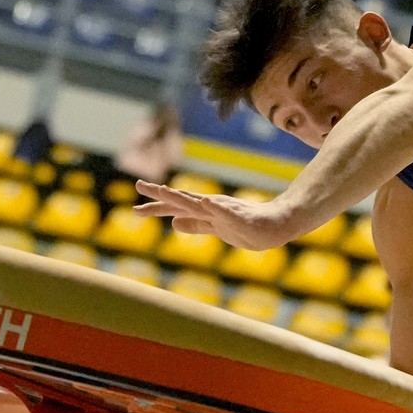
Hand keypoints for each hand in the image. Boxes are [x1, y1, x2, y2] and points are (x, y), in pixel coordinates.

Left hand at [133, 180, 296, 249]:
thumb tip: (173, 223)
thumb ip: (195, 225)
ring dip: (182, 197)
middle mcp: (213, 207)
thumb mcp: (215, 228)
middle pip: (183, 200)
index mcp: (206, 211)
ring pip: (201, 203)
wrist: (277, 225)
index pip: (177, 207)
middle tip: (139, 185)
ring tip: (164, 190)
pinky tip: (206, 203)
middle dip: (161, 195)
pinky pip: (228, 212)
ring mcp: (227, 211)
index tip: (135, 208)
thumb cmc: (248, 226)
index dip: (156, 207)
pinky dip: (216, 207)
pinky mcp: (243, 216)